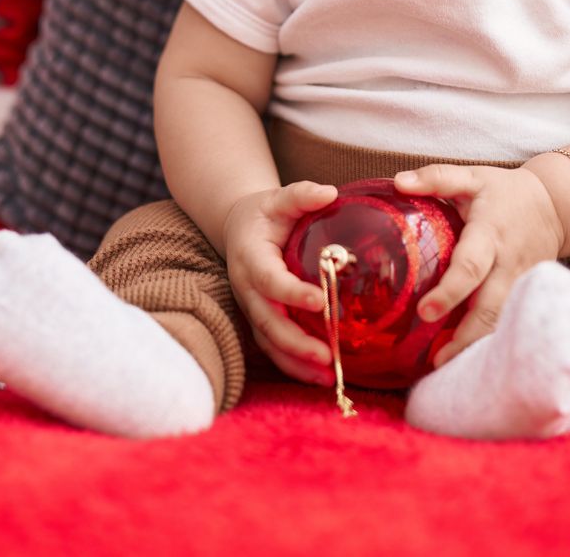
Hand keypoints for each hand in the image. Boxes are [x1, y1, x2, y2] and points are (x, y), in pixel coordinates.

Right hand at [219, 181, 337, 385]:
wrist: (239, 229)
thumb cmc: (264, 214)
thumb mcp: (279, 197)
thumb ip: (301, 195)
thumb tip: (330, 193)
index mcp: (251, 258)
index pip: (270, 280)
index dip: (292, 292)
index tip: (320, 300)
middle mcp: (247, 289)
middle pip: (268, 322)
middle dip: (295, 343)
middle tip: (327, 356)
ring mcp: (252, 308)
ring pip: (269, 342)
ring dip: (295, 363)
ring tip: (327, 376)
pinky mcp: (261, 321)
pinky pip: (274, 349)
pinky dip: (294, 366)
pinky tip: (320, 377)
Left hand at [393, 164, 568, 366]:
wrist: (555, 205)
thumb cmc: (505, 192)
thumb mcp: (473, 177)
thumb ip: (437, 178)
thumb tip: (398, 183)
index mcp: (491, 234)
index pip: (471, 267)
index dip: (450, 292)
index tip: (426, 312)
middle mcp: (509, 263)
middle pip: (489, 307)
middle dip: (464, 336)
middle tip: (436, 359)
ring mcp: (522, 283)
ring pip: (501, 321)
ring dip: (475, 345)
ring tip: (444, 365)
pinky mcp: (527, 294)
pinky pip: (508, 321)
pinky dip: (488, 340)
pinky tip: (464, 356)